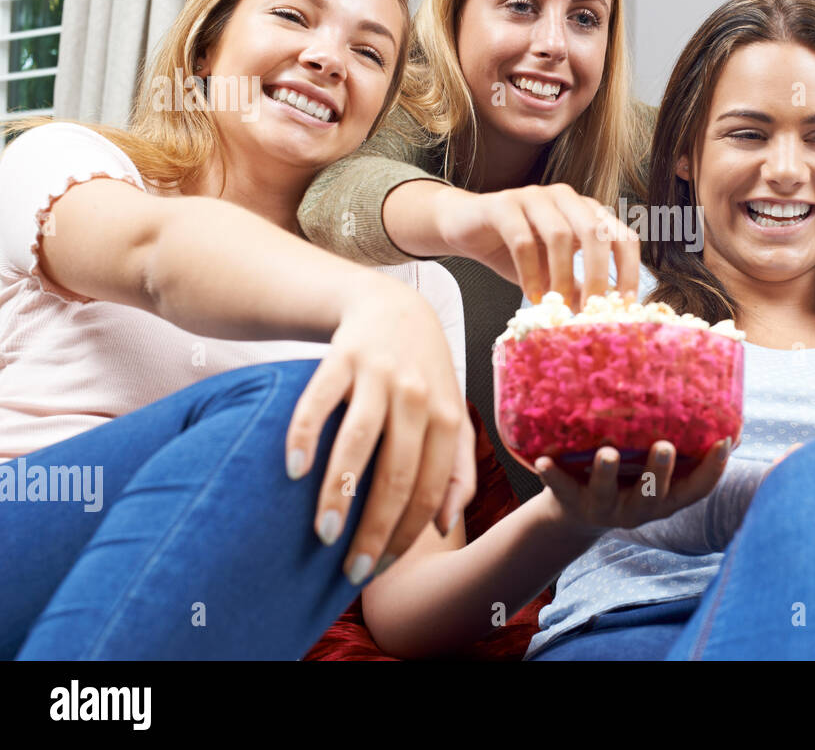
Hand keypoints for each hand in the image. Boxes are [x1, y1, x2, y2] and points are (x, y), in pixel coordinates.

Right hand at [284, 275, 476, 583]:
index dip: (406, 534)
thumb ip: (457, 470)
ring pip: (358, 442)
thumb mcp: (451, 417)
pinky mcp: (342, 357)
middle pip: (396, 474)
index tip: (377, 569)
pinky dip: (305, 434)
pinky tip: (293, 470)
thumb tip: (444, 526)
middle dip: (373, 528)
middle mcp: (417, 397)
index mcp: (447, 418)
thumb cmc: (425, 376)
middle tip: (350, 571)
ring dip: (339, 491)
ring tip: (323, 533)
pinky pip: (319, 400)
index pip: (429, 489)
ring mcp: (379, 376)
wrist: (392, 307)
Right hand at [435, 183, 640, 309]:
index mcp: (587, 212)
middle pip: (596, 233)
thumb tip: (603, 319)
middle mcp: (566, 198)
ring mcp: (534, 197)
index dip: (630, 270)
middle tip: (592, 309)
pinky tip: (530, 295)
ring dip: (561, 276)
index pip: (622, 236)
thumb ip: (578, 288)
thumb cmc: (514, 250)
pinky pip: (522, 240)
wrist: (465, 227)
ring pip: (559, 235)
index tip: (625, 305)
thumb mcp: (553, 273)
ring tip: (556, 305)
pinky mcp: (503, 204)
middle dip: (598, 275)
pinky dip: (529, 272)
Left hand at [537, 439, 730, 534]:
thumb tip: (727, 413)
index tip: (723, 442)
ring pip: (606, 493)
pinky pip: (561, 489)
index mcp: (664, 499)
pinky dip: (553, 475)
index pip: (696, 490)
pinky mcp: (570, 502)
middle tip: (664, 446)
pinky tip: (543, 459)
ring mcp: (603, 508)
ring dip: (606, 472)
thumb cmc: (628, 477)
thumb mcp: (656, 469)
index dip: (713, 470)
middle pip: (653, 495)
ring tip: (607, 452)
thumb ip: (683, 447)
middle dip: (659, 472)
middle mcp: (637, 509)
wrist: (576, 513)